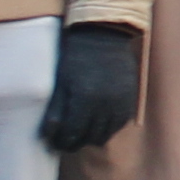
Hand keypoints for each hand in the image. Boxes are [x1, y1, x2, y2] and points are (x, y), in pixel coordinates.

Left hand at [41, 24, 144, 154]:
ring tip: (81, 133)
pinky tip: (97, 123)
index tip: (56, 143)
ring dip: (92, 137)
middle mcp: (106, 104)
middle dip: (76, 142)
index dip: (62, 142)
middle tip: (66, 141)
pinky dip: (107, 129)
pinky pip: (118, 125)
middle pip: (90, 139)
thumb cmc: (77, 56)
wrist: (105, 36)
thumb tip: (49, 135)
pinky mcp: (130, 100)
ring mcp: (121, 103)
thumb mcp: (62, 81)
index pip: (73, 134)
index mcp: (85, 99)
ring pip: (105, 135)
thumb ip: (56, 110)